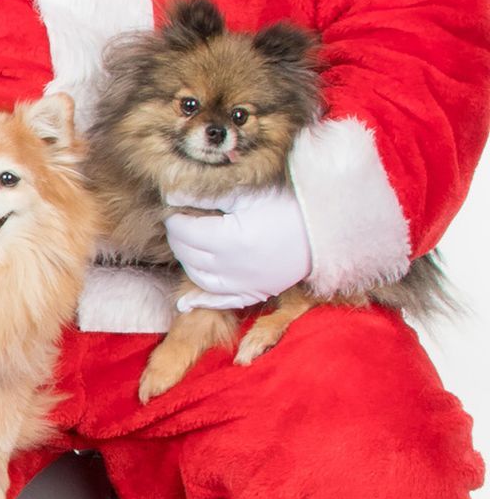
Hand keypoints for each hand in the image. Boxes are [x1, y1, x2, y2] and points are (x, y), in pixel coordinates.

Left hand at [164, 187, 311, 311]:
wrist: (326, 230)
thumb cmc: (288, 207)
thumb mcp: (247, 196)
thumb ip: (207, 197)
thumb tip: (172, 197)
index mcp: (227, 239)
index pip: (184, 231)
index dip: (175, 219)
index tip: (175, 208)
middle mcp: (231, 266)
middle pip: (187, 254)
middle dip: (178, 238)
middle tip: (180, 224)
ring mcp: (243, 284)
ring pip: (198, 278)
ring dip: (187, 262)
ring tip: (188, 246)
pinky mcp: (255, 293)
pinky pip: (222, 302)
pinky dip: (202, 301)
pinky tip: (185, 302)